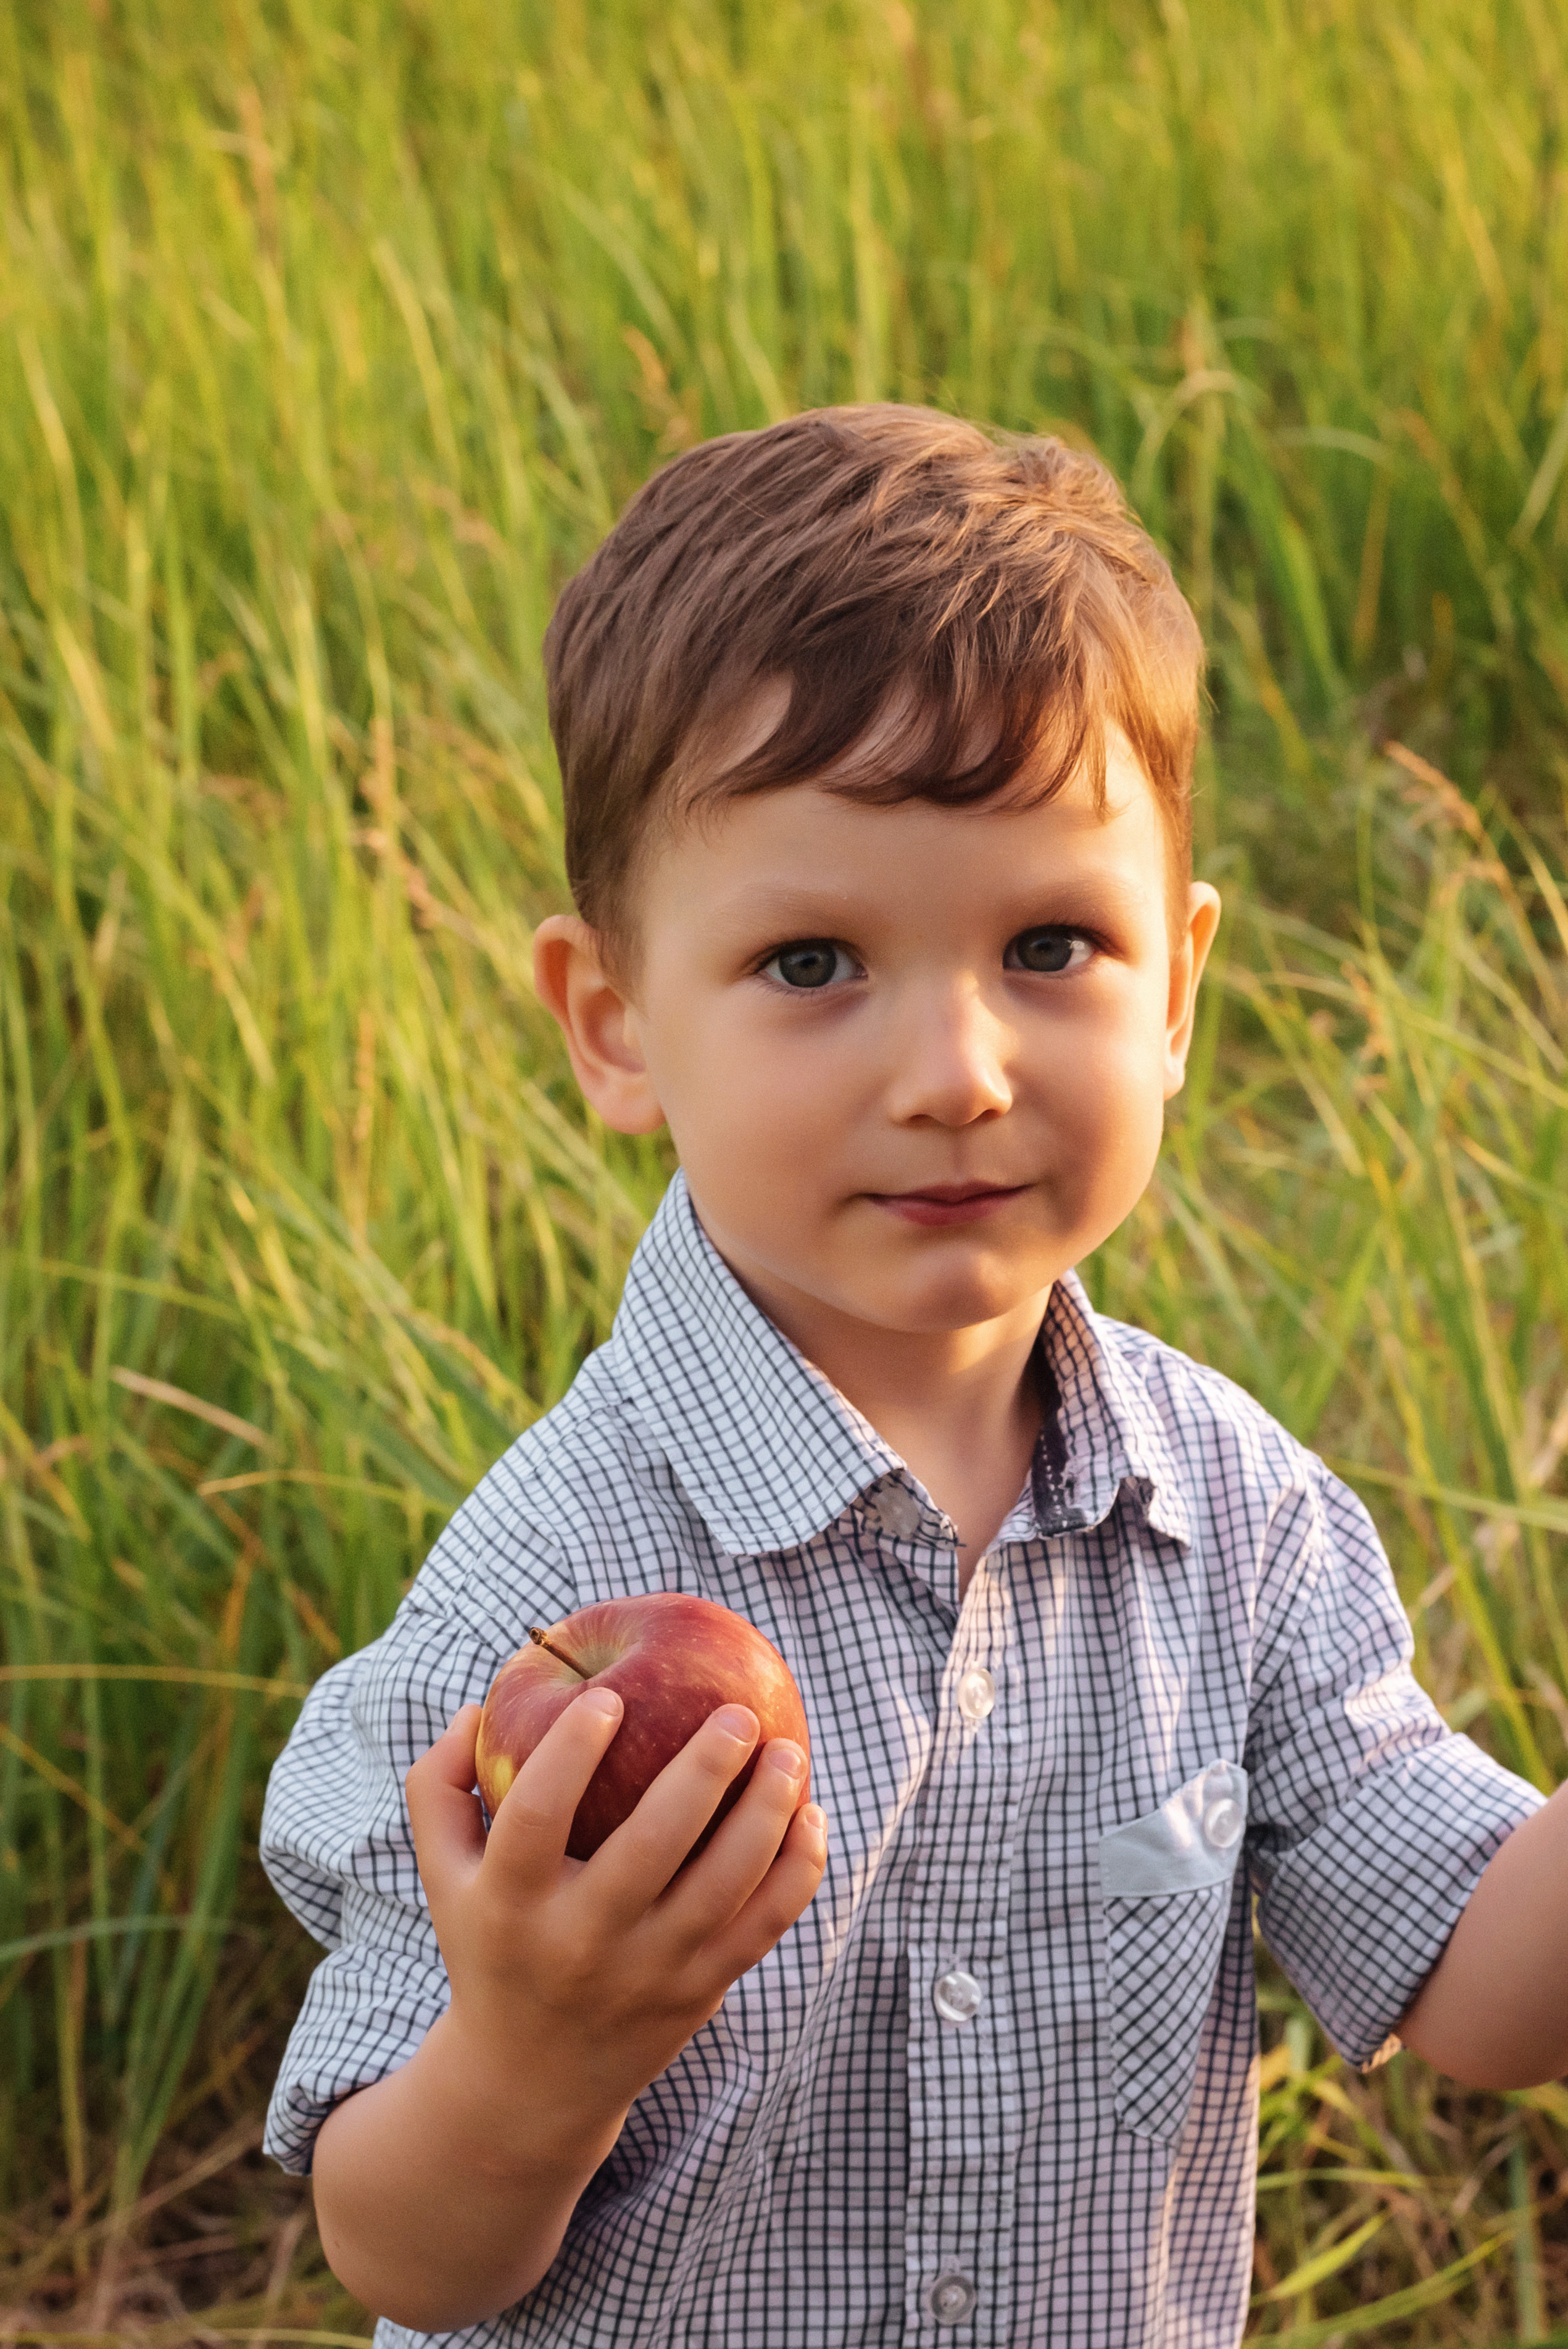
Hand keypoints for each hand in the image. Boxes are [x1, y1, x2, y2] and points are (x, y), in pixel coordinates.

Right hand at [404, 1689, 827, 2160]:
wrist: (530, 2083)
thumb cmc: (490, 1944)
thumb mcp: (443, 1876)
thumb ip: (438, 1786)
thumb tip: (477, 1707)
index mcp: (510, 1904)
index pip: (536, 1817)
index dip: (570, 1752)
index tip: (608, 1697)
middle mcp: (580, 1942)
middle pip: (649, 1847)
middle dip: (702, 1771)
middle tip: (739, 1713)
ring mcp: (647, 1972)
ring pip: (722, 1886)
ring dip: (766, 1813)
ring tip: (790, 1748)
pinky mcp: (699, 1991)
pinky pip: (762, 1926)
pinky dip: (797, 1871)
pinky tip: (811, 1814)